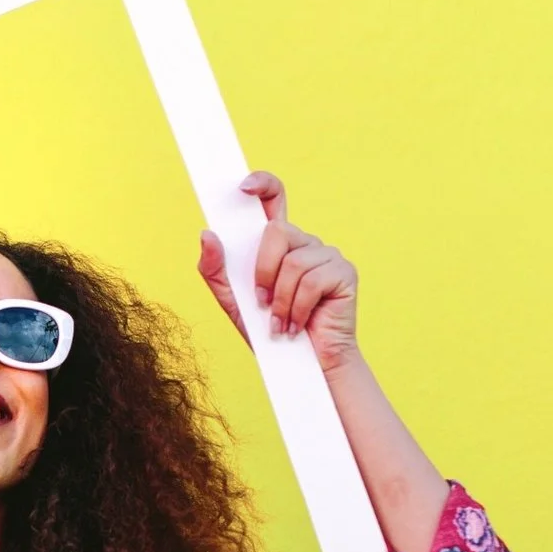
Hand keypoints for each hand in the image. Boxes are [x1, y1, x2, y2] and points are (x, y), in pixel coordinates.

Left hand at [196, 171, 362, 374]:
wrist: (303, 367)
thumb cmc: (270, 332)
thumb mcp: (233, 302)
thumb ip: (216, 271)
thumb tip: (207, 234)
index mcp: (279, 245)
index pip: (274, 201)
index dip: (262, 184)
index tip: (243, 187)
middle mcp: (305, 244)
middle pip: (278, 231)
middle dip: (263, 270)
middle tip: (262, 302)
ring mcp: (327, 256)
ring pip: (293, 261)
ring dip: (280, 299)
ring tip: (281, 323)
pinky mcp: (344, 273)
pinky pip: (312, 280)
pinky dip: (297, 308)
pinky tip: (296, 325)